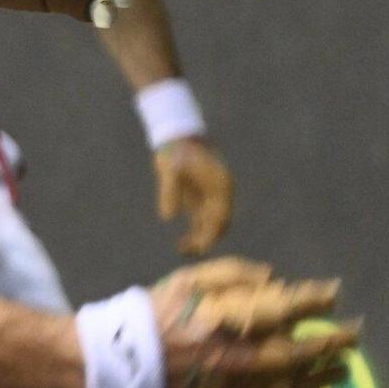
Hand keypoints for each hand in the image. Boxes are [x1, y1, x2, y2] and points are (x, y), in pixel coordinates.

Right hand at [151, 257, 356, 387]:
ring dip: (323, 379)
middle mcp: (241, 357)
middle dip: (334, 344)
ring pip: (294, 387)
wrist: (117, 362)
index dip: (318, 299)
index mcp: (231, 321)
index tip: (336, 292)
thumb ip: (233, 274)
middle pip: (302, 353)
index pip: (290, 308)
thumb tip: (275, 280)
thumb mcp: (187, 280)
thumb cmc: (153, 314)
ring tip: (341, 372)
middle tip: (354, 336)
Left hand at [155, 138, 234, 255]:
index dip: (212, 233)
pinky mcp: (200, 197)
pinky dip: (195, 232)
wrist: (176, 136)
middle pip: (220, 223)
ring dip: (201, 238)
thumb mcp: (170, 169)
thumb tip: (167, 217)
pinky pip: (201, 220)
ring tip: (182, 249)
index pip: (221, 216)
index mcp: (221, 185)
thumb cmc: (175, 150)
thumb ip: (169, 192)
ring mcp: (212, 195)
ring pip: (211, 224)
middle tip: (188, 251)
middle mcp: (220, 192)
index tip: (200, 248)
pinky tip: (182, 242)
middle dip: (207, 239)